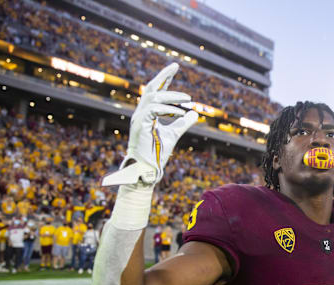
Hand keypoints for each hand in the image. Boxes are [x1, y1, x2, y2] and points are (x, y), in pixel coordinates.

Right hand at [102, 63, 198, 185]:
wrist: (147, 169)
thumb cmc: (157, 153)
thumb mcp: (174, 134)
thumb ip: (183, 122)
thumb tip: (195, 112)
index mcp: (147, 113)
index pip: (155, 91)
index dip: (164, 78)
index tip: (174, 67)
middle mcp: (141, 112)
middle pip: (151, 88)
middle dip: (163, 75)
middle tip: (176, 66)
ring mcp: (138, 118)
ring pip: (153, 97)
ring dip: (172, 96)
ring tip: (188, 99)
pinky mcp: (140, 125)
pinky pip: (153, 110)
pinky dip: (168, 109)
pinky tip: (180, 112)